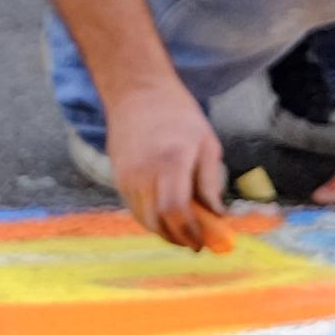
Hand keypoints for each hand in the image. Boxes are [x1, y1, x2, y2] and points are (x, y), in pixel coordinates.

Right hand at [104, 77, 232, 253]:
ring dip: (165, 232)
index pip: (176, 209)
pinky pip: (135, 209)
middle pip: (157, 221)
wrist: (137, 92)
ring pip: (144, 219)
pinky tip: (167, 216)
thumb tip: (217, 217)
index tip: (204, 242)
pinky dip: (152, 219)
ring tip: (184, 231)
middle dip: (178, 238)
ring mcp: (127, 175)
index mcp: (171, 159)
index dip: (190, 231)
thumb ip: (210, 182)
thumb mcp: (206, 142)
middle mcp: (144, 171)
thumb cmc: (178, 115)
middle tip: (196, 242)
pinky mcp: (117, 178)